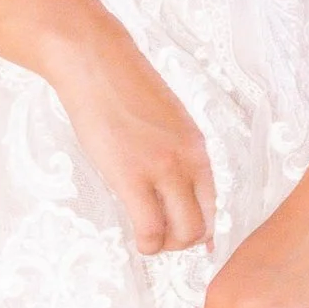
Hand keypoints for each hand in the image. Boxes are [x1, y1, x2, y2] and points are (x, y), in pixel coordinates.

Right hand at [39, 14, 212, 255]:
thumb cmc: (120, 85)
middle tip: (161, 239)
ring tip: (147, 239)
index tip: (188, 239)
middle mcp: (188, 160)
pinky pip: (150, 229)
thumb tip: (170, 181)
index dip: (202, 229)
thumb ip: (172, 150)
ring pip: (182, 233)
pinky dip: (146, 244)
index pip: (214, 203)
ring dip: (165, 246)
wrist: (94, 61)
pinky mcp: (132, 176)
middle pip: (202, 224)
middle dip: (183, 242)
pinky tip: (136, 238)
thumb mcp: (163, 119)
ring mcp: (162, 169)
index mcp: (196, 146)